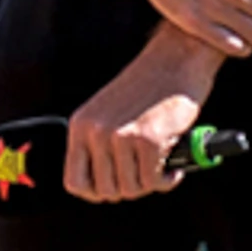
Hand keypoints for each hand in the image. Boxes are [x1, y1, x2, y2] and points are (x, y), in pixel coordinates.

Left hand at [65, 26, 224, 202]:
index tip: (117, 186)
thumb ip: (100, 144)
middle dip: (130, 188)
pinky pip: (153, 182)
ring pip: (130, 189)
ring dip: (150, 184)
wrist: (176, 58)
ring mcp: (120, 136)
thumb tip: (106, 189)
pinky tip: (174, 169)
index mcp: (80, 125)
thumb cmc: (149, 88)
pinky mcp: (148, 139)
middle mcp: (95, 131)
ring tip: (161, 168)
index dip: (97, 192)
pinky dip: (166, 181)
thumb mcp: (109, 113)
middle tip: (147, 174)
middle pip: (106, 191)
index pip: (75, 182)